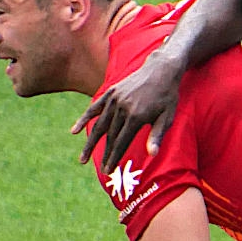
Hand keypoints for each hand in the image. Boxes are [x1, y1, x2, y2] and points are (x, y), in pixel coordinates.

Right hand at [72, 51, 183, 174]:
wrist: (161, 69)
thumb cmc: (167, 96)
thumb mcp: (167, 117)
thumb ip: (157, 135)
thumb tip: (152, 155)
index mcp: (136, 116)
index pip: (122, 142)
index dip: (114, 157)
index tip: (109, 171)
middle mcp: (122, 108)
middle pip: (110, 136)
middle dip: (105, 155)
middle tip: (102, 171)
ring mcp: (115, 99)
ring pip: (99, 125)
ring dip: (90, 143)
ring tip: (82, 159)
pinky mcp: (111, 92)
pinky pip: (95, 107)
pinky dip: (84, 119)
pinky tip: (74, 131)